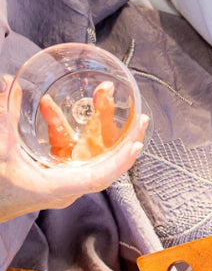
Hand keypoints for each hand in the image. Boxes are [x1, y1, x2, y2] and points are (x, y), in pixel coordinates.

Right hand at [0, 74, 148, 220]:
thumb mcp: (0, 152)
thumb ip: (4, 118)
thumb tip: (6, 83)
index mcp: (57, 186)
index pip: (100, 176)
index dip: (121, 161)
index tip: (138, 143)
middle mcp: (64, 185)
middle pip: (100, 158)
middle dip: (118, 135)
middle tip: (138, 116)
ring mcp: (57, 180)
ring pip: (82, 151)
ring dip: (87, 125)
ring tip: (101, 98)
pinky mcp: (47, 174)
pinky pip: (62, 149)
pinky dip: (58, 130)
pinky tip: (47, 109)